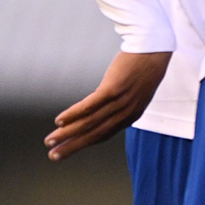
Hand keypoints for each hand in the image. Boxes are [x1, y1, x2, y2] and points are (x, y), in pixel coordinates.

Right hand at [45, 50, 170, 159]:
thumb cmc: (144, 67)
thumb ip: (122, 105)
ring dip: (68, 133)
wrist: (154, 47)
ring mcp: (121, 101)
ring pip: (90, 122)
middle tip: (53, 156)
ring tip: (50, 139)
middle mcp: (126, 112)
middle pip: (94, 133)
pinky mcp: (114, 88)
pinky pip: (90, 106)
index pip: (103, 135)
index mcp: (131, 115)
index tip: (67, 150)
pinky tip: (59, 120)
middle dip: (72, 146)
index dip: (84, 143)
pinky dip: (73, 114)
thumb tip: (103, 113)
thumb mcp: (136, 91)